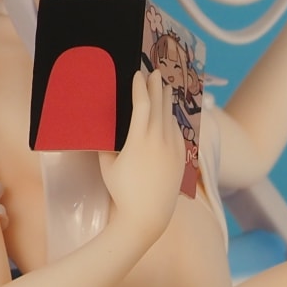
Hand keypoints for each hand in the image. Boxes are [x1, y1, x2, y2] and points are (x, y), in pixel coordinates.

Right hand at [100, 67, 185, 242]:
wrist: (148, 215)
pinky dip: (172, 120)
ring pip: (171, 117)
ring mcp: (173, 149)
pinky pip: (178, 132)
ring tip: (164, 88)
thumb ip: (107, 147)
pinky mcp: (180, 158)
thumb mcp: (107, 166)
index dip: (140, 87)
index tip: (138, 75)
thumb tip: (105, 134)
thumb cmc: (122, 191)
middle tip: (155, 72)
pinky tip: (170, 116)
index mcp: (139, 139)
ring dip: (166, 101)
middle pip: (160, 105)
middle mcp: (159, 140)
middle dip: (157, 87)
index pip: (142, 105)